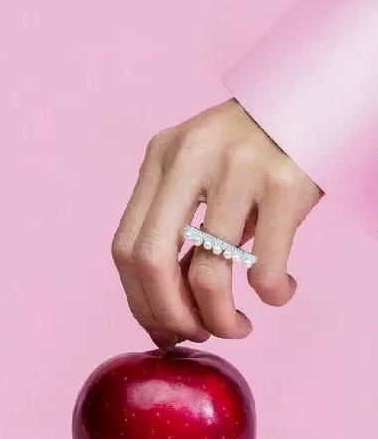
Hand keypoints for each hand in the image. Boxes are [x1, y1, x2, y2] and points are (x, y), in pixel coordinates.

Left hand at [112, 100, 321, 346]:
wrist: (314, 102)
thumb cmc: (254, 150)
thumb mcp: (202, 170)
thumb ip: (179, 227)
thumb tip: (165, 313)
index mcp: (161, 156)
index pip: (125, 247)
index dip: (139, 303)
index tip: (162, 329)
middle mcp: (191, 157)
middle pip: (153, 262)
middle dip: (170, 318)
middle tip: (195, 336)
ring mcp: (239, 168)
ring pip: (210, 276)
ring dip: (223, 321)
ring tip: (239, 327)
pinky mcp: (285, 184)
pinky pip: (265, 268)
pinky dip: (272, 295)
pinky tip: (280, 292)